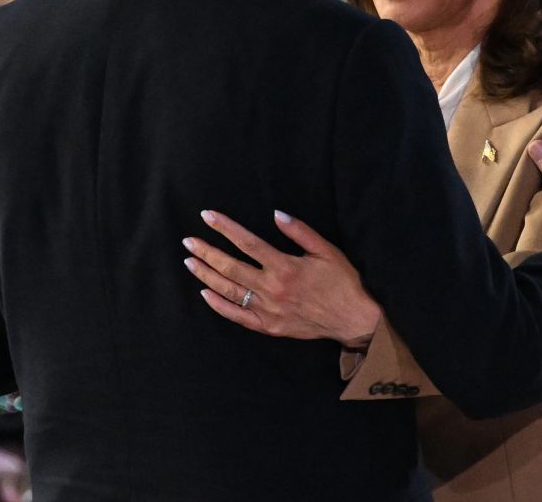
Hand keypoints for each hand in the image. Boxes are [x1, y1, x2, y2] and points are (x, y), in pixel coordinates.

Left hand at [185, 209, 382, 347]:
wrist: (353, 319)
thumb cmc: (342, 282)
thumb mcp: (327, 251)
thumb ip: (300, 232)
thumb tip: (276, 215)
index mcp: (285, 267)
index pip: (247, 243)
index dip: (225, 228)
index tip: (207, 217)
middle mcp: (272, 289)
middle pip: (231, 267)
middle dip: (207, 252)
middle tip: (188, 241)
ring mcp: (269, 310)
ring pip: (230, 291)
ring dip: (207, 275)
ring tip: (190, 262)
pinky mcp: (270, 327)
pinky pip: (239, 317)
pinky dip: (220, 306)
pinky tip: (206, 294)